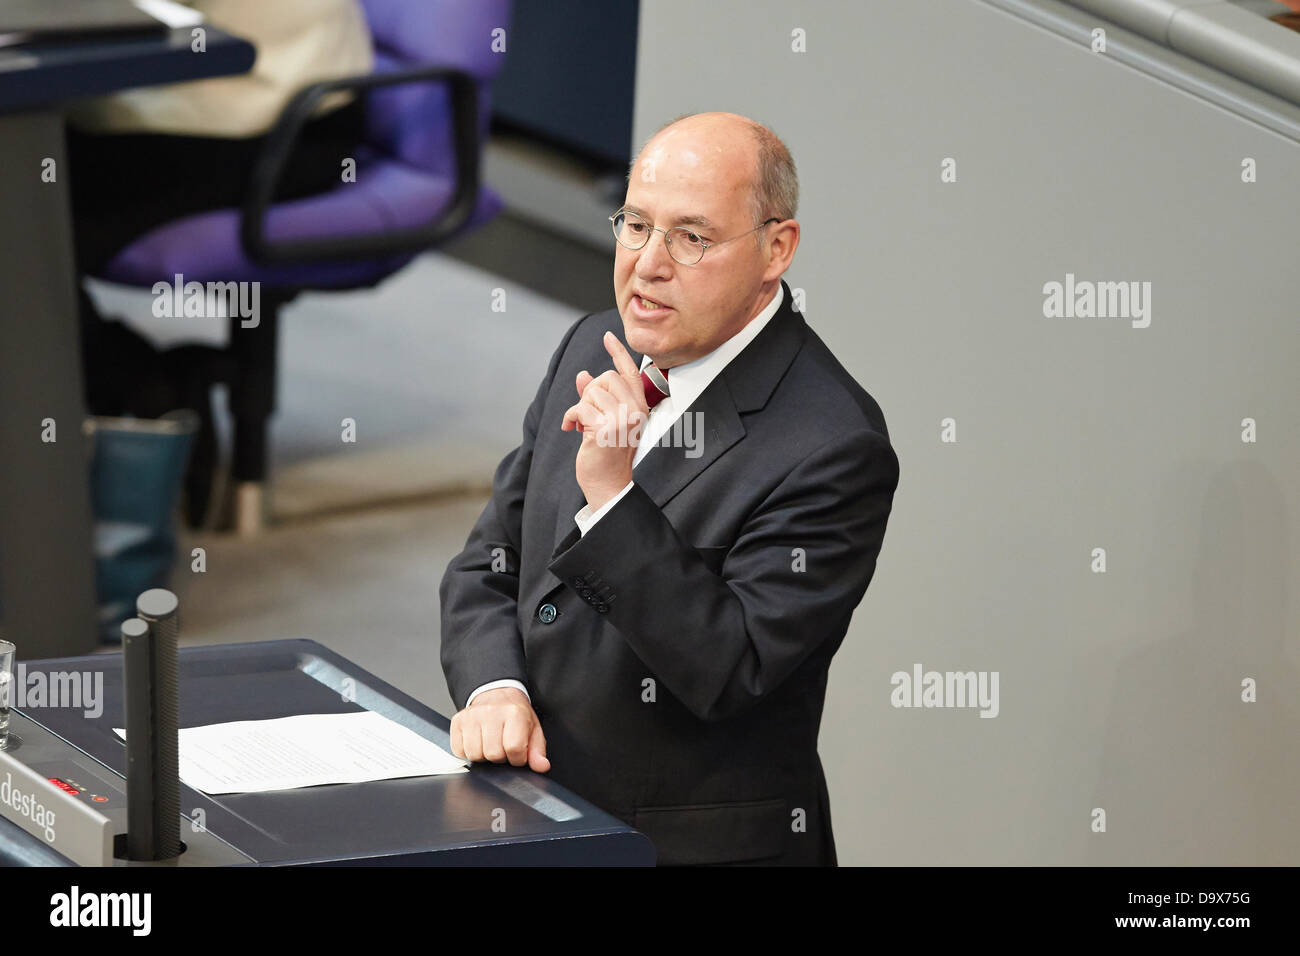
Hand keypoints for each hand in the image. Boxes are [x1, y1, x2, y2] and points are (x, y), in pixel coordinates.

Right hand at [449, 687, 549, 772]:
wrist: (497, 693)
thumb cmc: (515, 713)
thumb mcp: (532, 729)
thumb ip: (537, 751)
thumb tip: (541, 766)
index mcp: (514, 713)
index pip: (514, 749)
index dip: (517, 758)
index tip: (517, 753)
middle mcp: (491, 712)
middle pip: (493, 754)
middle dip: (500, 756)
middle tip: (502, 745)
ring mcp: (472, 715)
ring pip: (475, 755)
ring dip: (484, 755)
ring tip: (490, 743)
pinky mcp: (458, 720)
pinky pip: (459, 751)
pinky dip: (468, 752)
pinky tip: (477, 741)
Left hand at [560, 330, 648, 510]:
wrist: (609, 486)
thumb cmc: (606, 456)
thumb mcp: (603, 422)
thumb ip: (596, 398)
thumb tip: (583, 376)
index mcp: (640, 408)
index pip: (629, 372)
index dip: (618, 352)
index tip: (608, 336)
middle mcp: (636, 411)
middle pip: (606, 377)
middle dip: (590, 391)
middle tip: (586, 412)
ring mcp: (623, 419)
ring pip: (591, 391)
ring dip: (580, 407)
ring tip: (580, 425)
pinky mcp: (606, 428)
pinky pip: (580, 407)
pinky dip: (571, 416)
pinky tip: (572, 429)